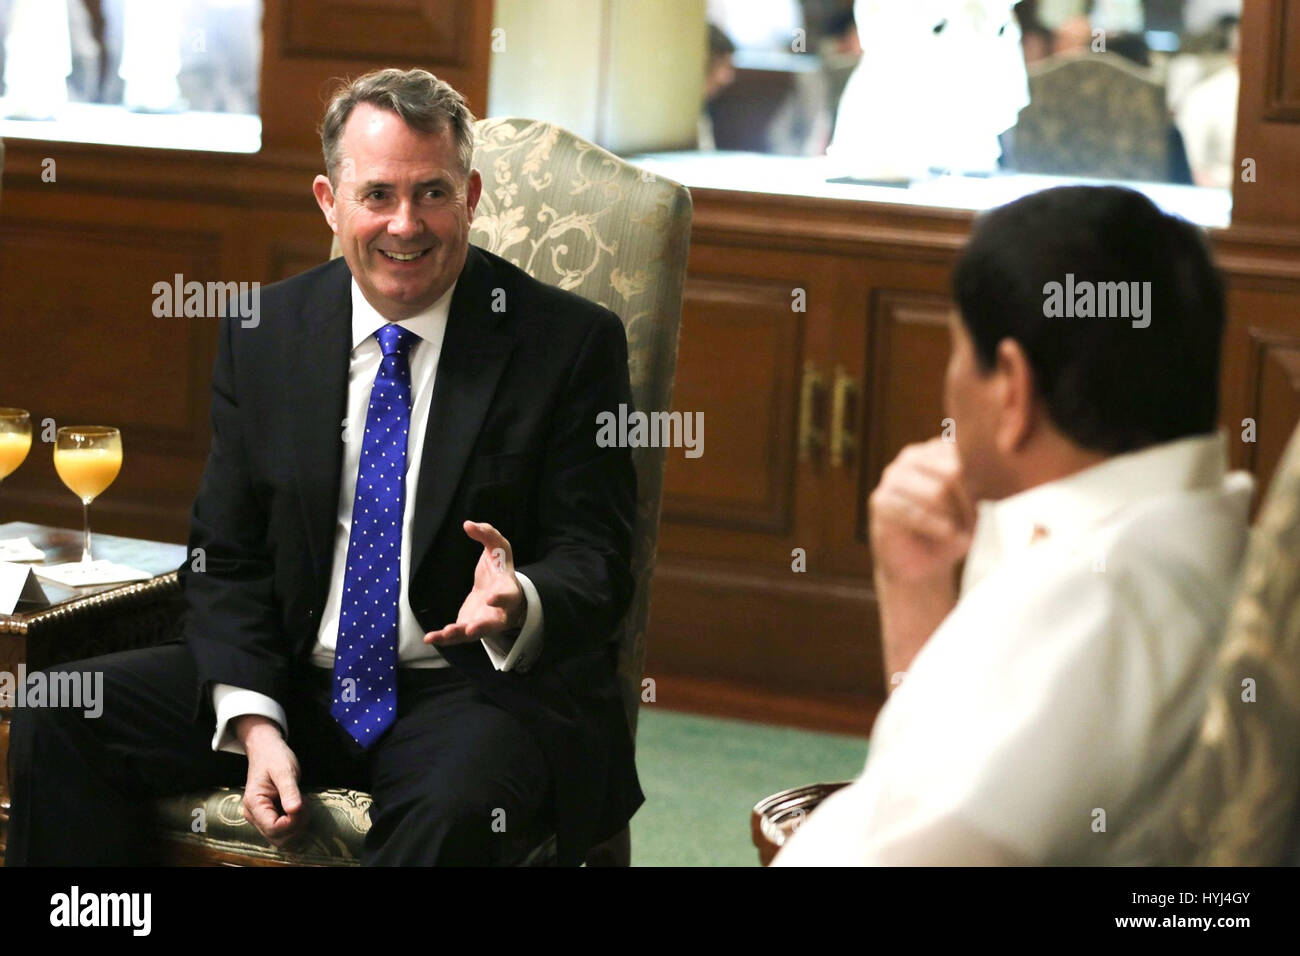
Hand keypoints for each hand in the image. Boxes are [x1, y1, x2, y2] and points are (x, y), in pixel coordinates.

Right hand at [236, 715, 306, 848]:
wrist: (266, 750)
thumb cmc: (274, 757)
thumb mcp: (284, 770)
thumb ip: (290, 790)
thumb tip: (295, 810)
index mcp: (254, 804)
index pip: (274, 828)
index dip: (293, 822)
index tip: (303, 804)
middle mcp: (254, 815)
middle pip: (278, 838)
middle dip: (297, 825)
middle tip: (305, 803)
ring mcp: (260, 818)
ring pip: (281, 837)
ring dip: (297, 824)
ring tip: (302, 802)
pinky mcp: (268, 817)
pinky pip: (283, 829)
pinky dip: (295, 821)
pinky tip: (299, 805)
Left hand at [424, 520, 524, 646]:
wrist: (500, 593)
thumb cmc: (500, 568)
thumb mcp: (498, 547)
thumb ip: (487, 534)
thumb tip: (467, 524)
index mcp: (508, 591)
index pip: (507, 596)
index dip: (501, 598)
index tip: (491, 598)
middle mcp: (498, 612)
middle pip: (493, 624)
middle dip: (483, 627)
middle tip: (472, 630)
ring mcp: (483, 623)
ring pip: (473, 633)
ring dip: (459, 635)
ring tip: (444, 634)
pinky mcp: (468, 627)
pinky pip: (457, 636)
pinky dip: (444, 638)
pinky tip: (429, 638)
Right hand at [868, 438, 975, 684]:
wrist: (921, 566)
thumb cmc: (955, 534)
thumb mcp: (981, 510)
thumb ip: (999, 495)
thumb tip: (1040, 494)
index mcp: (940, 449)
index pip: (969, 453)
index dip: (987, 482)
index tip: (998, 507)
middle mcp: (914, 456)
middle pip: (953, 470)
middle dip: (972, 502)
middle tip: (983, 525)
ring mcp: (893, 476)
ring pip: (935, 490)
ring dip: (956, 516)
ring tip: (967, 533)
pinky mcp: (880, 501)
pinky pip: (911, 510)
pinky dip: (935, 526)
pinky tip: (950, 537)